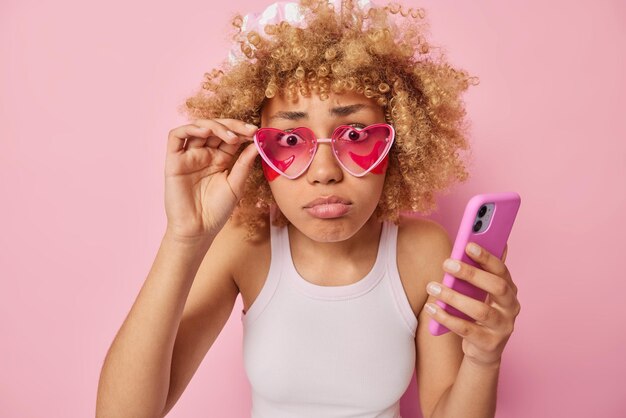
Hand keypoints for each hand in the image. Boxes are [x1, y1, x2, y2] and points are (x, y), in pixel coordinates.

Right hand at [163, 119, 258, 240]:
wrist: (198, 230)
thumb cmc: (217, 211)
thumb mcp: (236, 185)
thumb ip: (244, 163)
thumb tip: (257, 144)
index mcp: (220, 159)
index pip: (230, 136)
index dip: (242, 131)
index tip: (256, 133)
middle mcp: (204, 154)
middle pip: (216, 128)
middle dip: (233, 126)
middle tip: (248, 131)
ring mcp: (189, 156)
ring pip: (198, 127)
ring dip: (215, 126)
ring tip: (231, 137)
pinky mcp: (174, 160)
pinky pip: (176, 136)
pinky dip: (190, 129)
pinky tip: (206, 132)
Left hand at [424, 243, 520, 366]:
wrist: (484, 350)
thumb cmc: (478, 313)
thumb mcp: (480, 292)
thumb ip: (478, 272)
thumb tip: (473, 242)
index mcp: (510, 290)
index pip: (501, 270)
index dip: (487, 257)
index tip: (468, 245)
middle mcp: (511, 307)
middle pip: (496, 287)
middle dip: (471, 274)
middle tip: (447, 264)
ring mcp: (503, 327)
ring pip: (480, 310)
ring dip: (453, 297)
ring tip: (433, 287)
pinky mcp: (490, 343)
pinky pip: (466, 329)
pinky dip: (446, 318)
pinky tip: (431, 308)